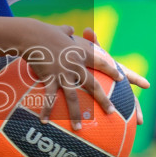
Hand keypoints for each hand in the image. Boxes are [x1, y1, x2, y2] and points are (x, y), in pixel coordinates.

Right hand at [23, 22, 145, 131]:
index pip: (102, 63)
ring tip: (80, 128)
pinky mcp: (50, 78)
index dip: (113, 71)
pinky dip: (47, 110)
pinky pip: (50, 98)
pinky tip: (44, 122)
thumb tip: (69, 28)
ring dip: (76, 114)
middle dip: (103, 100)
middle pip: (93, 86)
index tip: (122, 79)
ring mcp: (64, 73)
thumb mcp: (60, 30)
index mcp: (82, 53)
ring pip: (74, 98)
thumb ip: (67, 31)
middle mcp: (76, 65)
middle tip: (112, 112)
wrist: (33, 35)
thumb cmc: (45, 31)